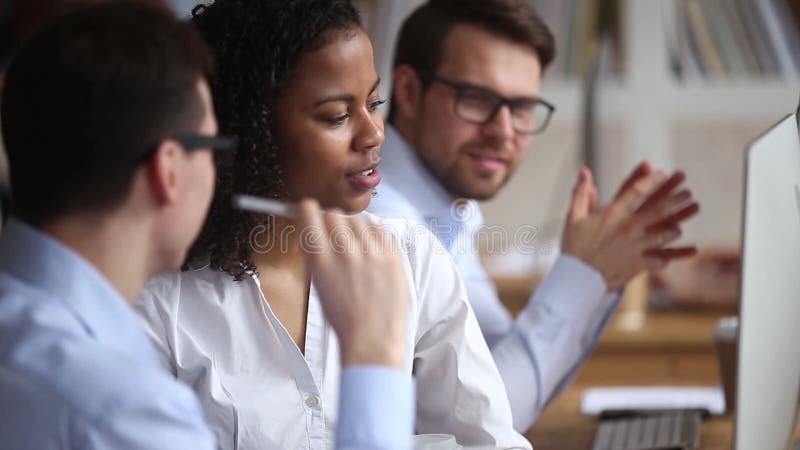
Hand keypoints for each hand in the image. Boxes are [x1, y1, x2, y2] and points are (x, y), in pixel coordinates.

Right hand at [296, 199, 408, 369]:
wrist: (373, 341)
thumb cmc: (344, 318)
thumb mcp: (318, 285)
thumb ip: (317, 254)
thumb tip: (316, 228)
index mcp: (320, 261)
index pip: (310, 213)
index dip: (309, 209)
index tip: (310, 210)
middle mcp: (344, 253)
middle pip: (334, 215)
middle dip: (332, 223)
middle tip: (337, 238)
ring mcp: (371, 253)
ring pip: (358, 220)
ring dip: (355, 229)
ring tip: (357, 250)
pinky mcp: (392, 256)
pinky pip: (379, 229)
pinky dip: (374, 235)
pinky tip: (372, 251)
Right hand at [561, 162, 699, 290]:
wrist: (575, 277)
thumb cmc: (574, 246)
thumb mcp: (574, 217)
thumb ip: (580, 193)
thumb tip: (584, 171)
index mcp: (612, 214)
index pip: (636, 191)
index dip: (650, 180)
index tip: (661, 173)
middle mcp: (627, 228)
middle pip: (657, 210)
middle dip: (675, 200)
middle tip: (687, 194)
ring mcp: (635, 246)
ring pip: (663, 235)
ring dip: (673, 230)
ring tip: (678, 228)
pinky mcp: (637, 264)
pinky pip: (659, 260)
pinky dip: (666, 258)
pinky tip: (670, 258)